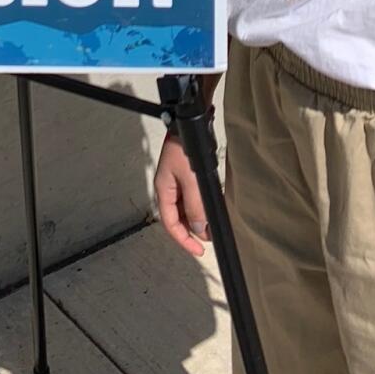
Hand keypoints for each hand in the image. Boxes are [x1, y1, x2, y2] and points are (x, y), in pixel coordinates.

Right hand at [153, 134, 210, 257]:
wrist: (190, 123)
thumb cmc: (186, 147)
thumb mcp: (192, 180)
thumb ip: (195, 206)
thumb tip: (198, 229)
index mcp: (164, 190)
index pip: (170, 223)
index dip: (184, 240)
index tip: (199, 250)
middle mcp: (168, 188)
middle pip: (176, 218)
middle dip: (190, 232)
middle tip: (207, 241)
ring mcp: (176, 181)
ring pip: (183, 209)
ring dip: (196, 220)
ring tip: (210, 227)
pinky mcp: (185, 175)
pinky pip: (190, 198)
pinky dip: (198, 207)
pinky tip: (208, 209)